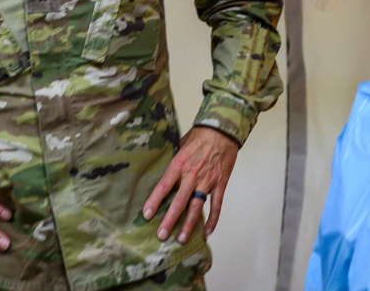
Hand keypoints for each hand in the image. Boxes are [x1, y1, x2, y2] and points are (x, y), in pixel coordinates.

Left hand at [142, 126, 237, 243]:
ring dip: (189, 224)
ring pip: (197, 207)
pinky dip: (213, 219)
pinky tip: (208, 231)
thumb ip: (174, 159)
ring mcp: (207, 181)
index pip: (164, 186)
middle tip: (162, 235)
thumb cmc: (200, 136)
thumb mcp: (181, 144)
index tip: (146, 215)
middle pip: (179, 202)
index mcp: (179, 164)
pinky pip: (216, 205)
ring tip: (181, 238)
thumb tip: (164, 169)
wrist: (222, 130)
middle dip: (170, 220)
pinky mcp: (220, 184)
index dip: (154, 202)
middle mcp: (192, 175)